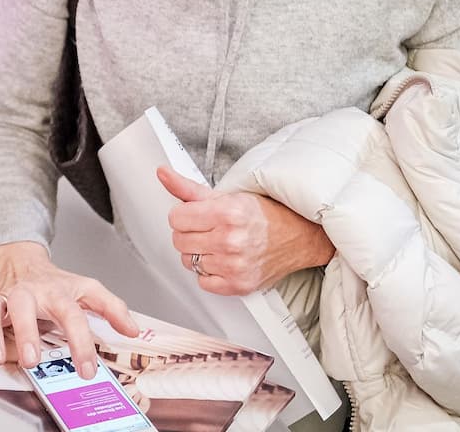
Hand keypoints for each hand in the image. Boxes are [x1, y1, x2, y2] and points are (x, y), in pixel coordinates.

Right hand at [0, 241, 139, 379]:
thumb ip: (111, 307)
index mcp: (55, 292)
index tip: (87, 368)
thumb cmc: (52, 280)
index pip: (71, 315)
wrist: (19, 256)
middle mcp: (27, 294)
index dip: (81, 342)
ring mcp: (1, 297)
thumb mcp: (86, 288)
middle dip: (26, 333)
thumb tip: (132, 328)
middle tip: (31, 359)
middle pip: (24, 307)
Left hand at [160, 166, 334, 296]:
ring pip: (188, 262)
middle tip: (209, 228)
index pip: (176, 218)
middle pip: (179, 241)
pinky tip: (223, 260)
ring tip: (218, 244)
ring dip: (199, 253)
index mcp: (227, 213)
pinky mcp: (238, 285)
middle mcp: (230, 241)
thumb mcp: (227, 195)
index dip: (184, 215)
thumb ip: (189, 188)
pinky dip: (209, 272)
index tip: (196, 215)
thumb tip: (162, 173)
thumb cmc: (264, 214)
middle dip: (190, 233)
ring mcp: (234, 266)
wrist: (297, 236)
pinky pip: (202, 281)